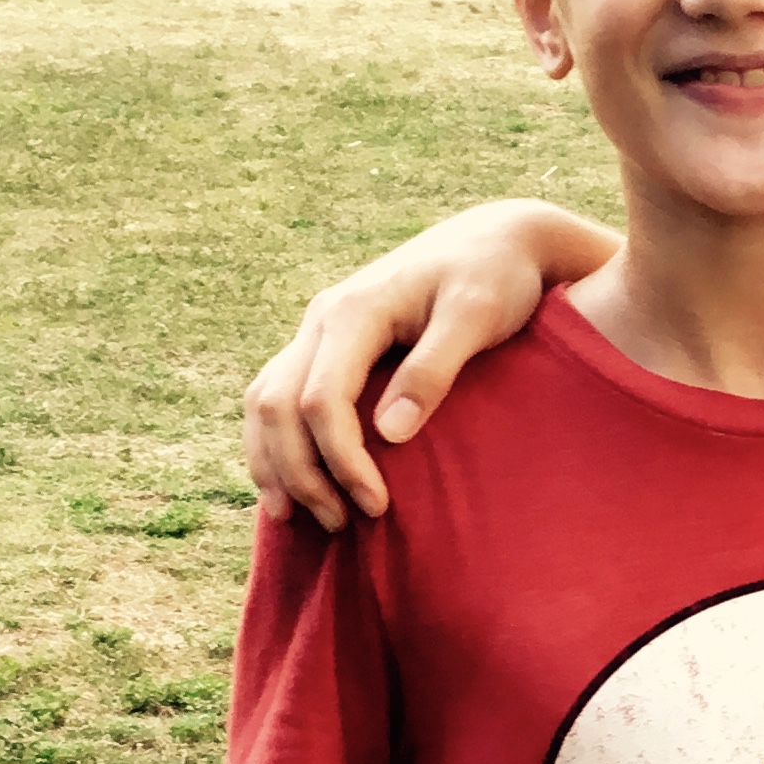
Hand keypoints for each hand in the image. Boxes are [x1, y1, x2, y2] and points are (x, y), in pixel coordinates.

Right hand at [241, 201, 597, 526]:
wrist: (497, 239)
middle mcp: (322, 319)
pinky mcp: (328, 346)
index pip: (322, 400)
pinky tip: (293, 483)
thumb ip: (433, 370)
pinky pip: (279, 397)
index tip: (378, 506)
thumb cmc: (496, 277)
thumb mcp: (476, 317)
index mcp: (354, 311)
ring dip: (276, 462)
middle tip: (341, 524)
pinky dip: (276, 442)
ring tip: (302, 518)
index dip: (342, 461)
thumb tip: (390, 435)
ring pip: (265, 402)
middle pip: (278, 406)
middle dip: (301, 472)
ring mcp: (319, 331)